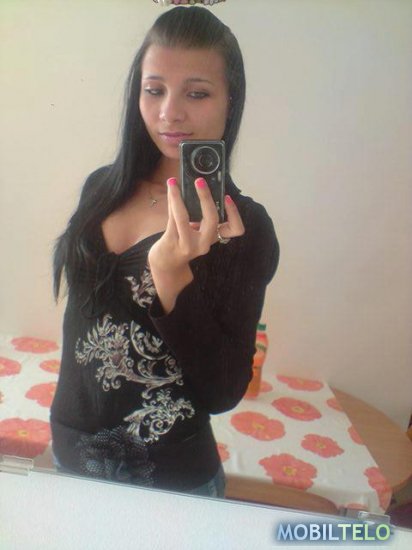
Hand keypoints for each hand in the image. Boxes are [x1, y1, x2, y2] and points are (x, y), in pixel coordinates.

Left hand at [148, 176, 243, 312]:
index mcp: (214, 238)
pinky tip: (170, 192)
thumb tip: (200, 187)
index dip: (234, 213)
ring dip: (177, 196)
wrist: (167, 263)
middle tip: (200, 181)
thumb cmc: (184, 242)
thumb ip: (201, 216)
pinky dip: (171, 203)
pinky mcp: (171, 242)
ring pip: (183, 216)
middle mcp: (204, 244)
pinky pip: (171, 218)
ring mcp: (188, 244)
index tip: (227, 197)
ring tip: (172, 182)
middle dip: (206, 197)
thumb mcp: (198, 232)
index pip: (236, 229)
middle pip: (212, 219)